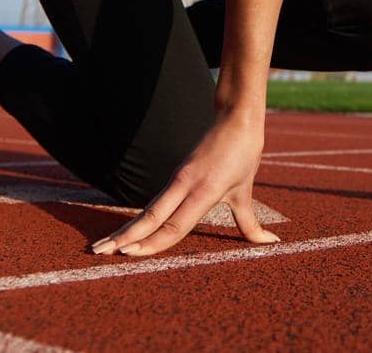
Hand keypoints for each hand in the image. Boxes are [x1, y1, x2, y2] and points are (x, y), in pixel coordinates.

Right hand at [89, 112, 279, 257]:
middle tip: (99, 252)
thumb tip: (272, 243)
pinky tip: (126, 232)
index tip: (128, 254)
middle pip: (151, 218)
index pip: (174, 225)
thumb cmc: (244, 153)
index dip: (152, 241)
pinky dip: (140, 219)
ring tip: (102, 246)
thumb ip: (251, 223)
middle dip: (126, 237)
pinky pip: (156, 202)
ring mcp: (178, 179)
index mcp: (204, 191)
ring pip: (148, 210)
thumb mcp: (246, 190)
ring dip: (125, 230)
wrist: (237, 118)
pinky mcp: (177, 175)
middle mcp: (185, 186)